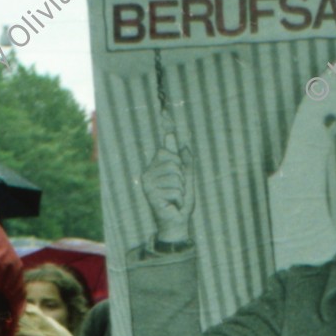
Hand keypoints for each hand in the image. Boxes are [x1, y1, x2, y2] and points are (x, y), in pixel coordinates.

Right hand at [140, 127, 194, 246]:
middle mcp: (150, 172)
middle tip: (179, 189)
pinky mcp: (150, 192)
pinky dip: (178, 197)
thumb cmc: (181, 201)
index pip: (166, 147)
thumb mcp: (187, 178)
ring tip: (175, 197)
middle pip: (172, 159)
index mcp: (158, 166)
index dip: (168, 132)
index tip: (167, 113)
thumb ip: (184, 160)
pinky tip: (171, 203)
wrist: (176, 222)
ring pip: (174, 174)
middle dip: (182, 175)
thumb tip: (181, 140)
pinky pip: (173, 186)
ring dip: (181, 188)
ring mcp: (148, 182)